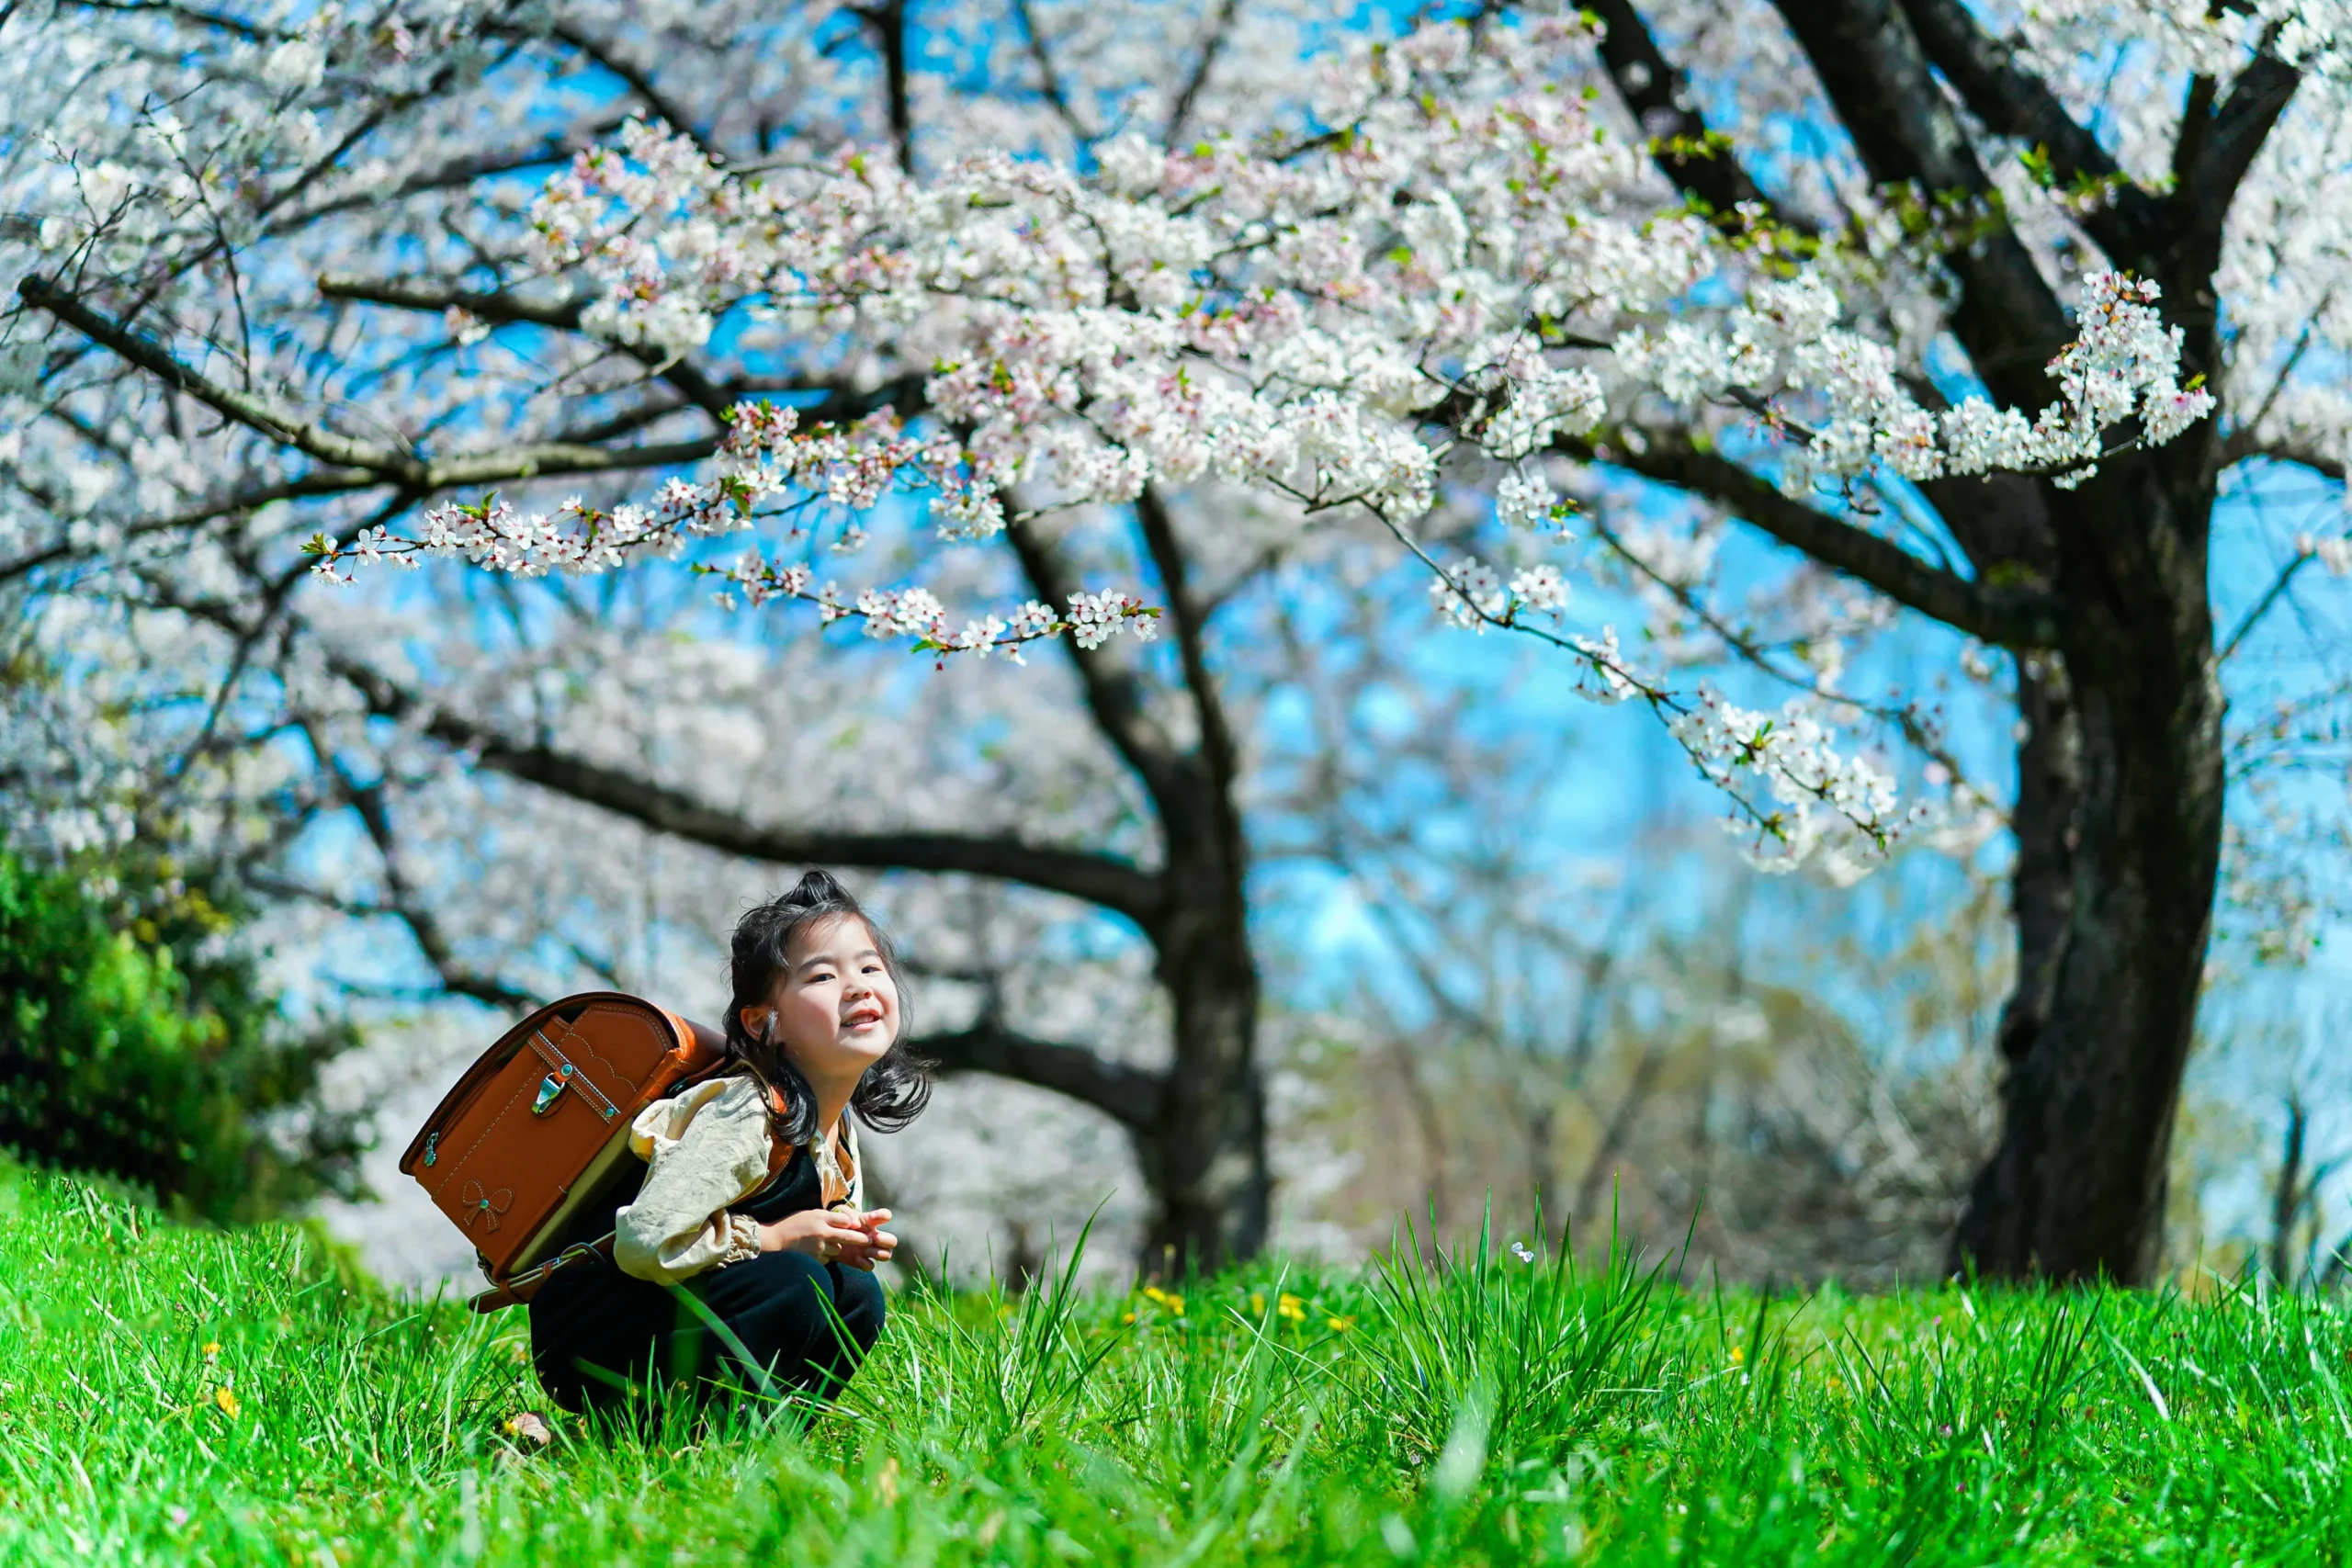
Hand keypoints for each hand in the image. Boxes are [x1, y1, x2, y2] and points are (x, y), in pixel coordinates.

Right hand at [757, 1207, 896, 1270]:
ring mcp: (819, 1246)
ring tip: (820, 1245)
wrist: (773, 1241)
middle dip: (859, 1239)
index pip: (844, 1219)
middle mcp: (822, 1231)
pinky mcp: (815, 1259)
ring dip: (835, 1248)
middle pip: (847, 1236)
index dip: (854, 1223)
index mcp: (820, 1217)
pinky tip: (812, 1253)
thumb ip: (827, 1217)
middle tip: (868, 1241)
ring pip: (837, 1249)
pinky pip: (826, 1258)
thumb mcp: (809, 1214)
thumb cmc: (791, 1225)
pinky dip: (824, 1256)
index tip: (863, 1226)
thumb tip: (846, 1221)